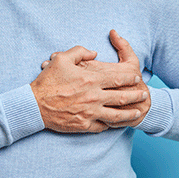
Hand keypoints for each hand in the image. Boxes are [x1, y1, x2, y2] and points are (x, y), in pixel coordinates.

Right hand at [30, 42, 147, 132]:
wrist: (34, 105)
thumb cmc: (47, 81)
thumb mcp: (62, 59)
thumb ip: (80, 51)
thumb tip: (94, 52)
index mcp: (90, 80)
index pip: (117, 78)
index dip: (130, 78)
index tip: (137, 77)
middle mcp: (93, 97)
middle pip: (121, 97)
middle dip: (135, 95)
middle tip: (144, 94)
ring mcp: (89, 113)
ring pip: (116, 114)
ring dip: (129, 113)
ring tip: (138, 111)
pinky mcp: (83, 125)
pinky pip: (102, 126)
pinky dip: (111, 125)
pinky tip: (116, 123)